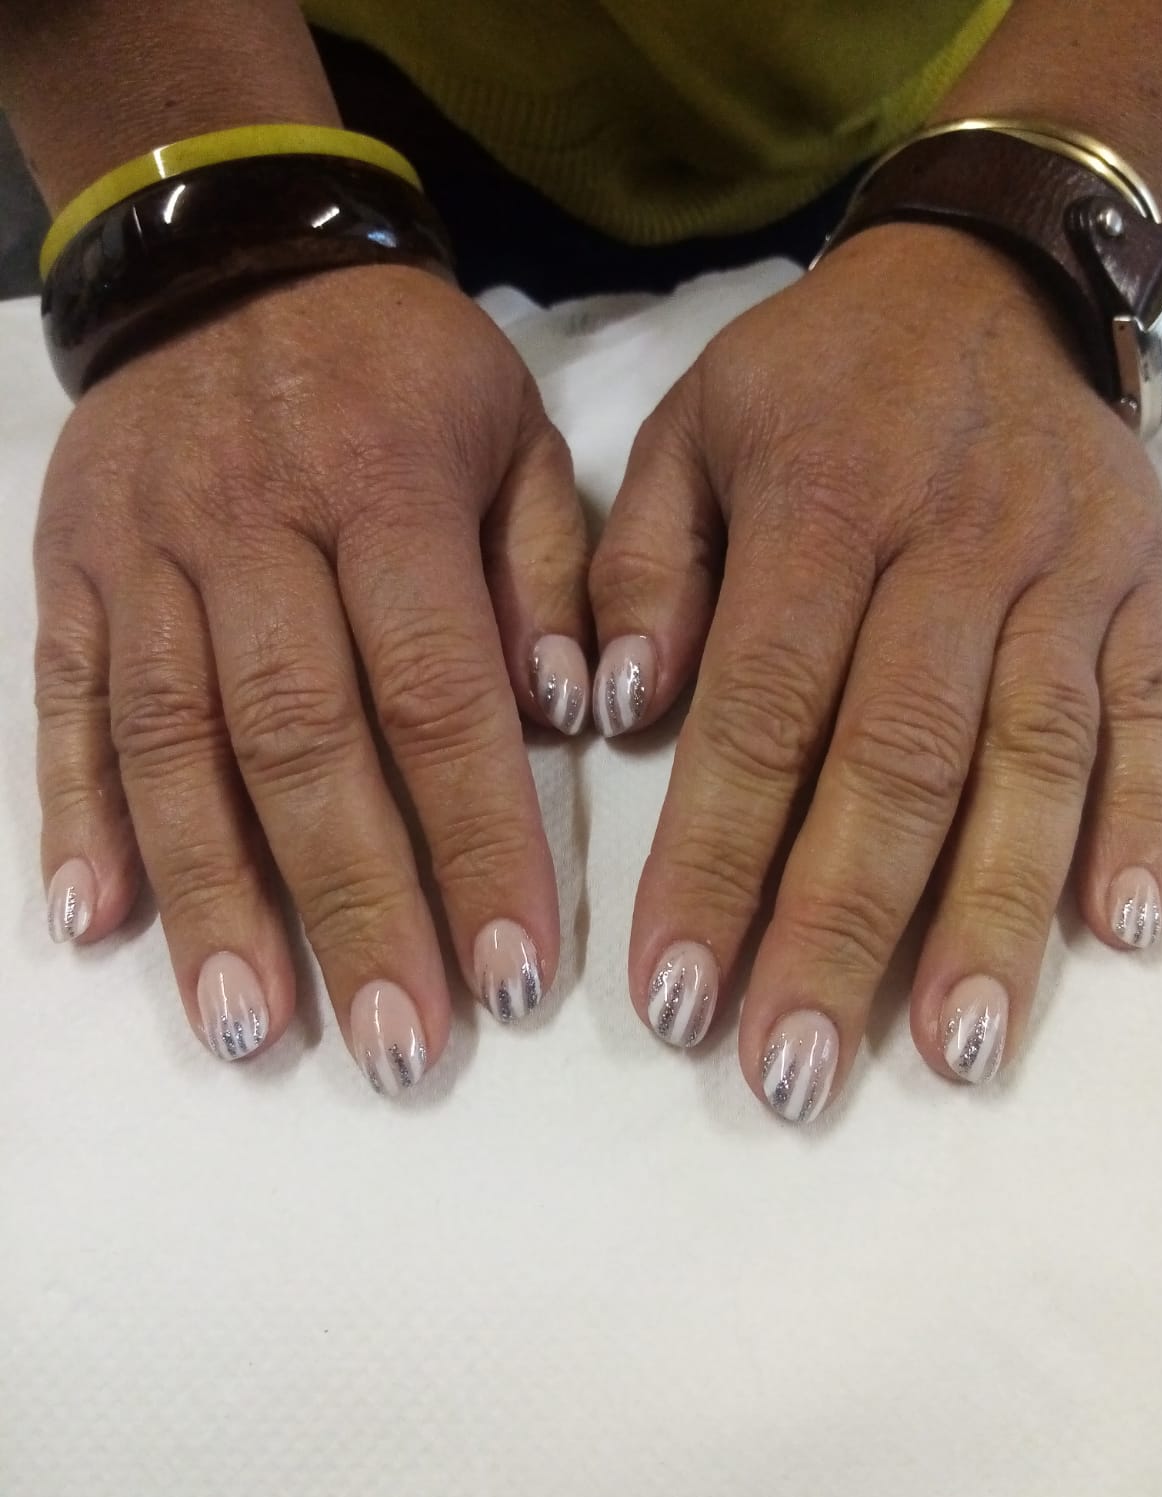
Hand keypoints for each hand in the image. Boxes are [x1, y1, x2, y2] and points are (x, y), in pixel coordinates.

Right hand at [36, 264, 589, 1084]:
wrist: (232, 259)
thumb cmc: (401, 367)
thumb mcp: (514, 428)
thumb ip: (552, 570)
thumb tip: (574, 716)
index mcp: (384, 491)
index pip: (438, 696)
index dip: (477, 843)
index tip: (515, 975)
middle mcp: (253, 531)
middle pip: (303, 745)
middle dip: (353, 909)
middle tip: (397, 1049)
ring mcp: (144, 557)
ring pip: (173, 744)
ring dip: (211, 897)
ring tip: (249, 1030)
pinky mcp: (69, 573)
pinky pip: (64, 701)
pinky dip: (74, 815)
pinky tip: (97, 924)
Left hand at [589, 225, 1161, 1120]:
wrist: (989, 278)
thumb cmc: (816, 378)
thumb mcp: (694, 429)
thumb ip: (644, 567)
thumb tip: (614, 711)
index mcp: (827, 505)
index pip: (764, 714)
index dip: (716, 861)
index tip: (674, 995)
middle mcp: (958, 549)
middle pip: (899, 765)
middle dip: (842, 931)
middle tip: (793, 1077)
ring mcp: (1069, 575)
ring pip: (1033, 763)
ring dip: (995, 917)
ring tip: (956, 1054)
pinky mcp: (1146, 593)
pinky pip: (1154, 717)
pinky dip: (1142, 826)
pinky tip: (1117, 938)